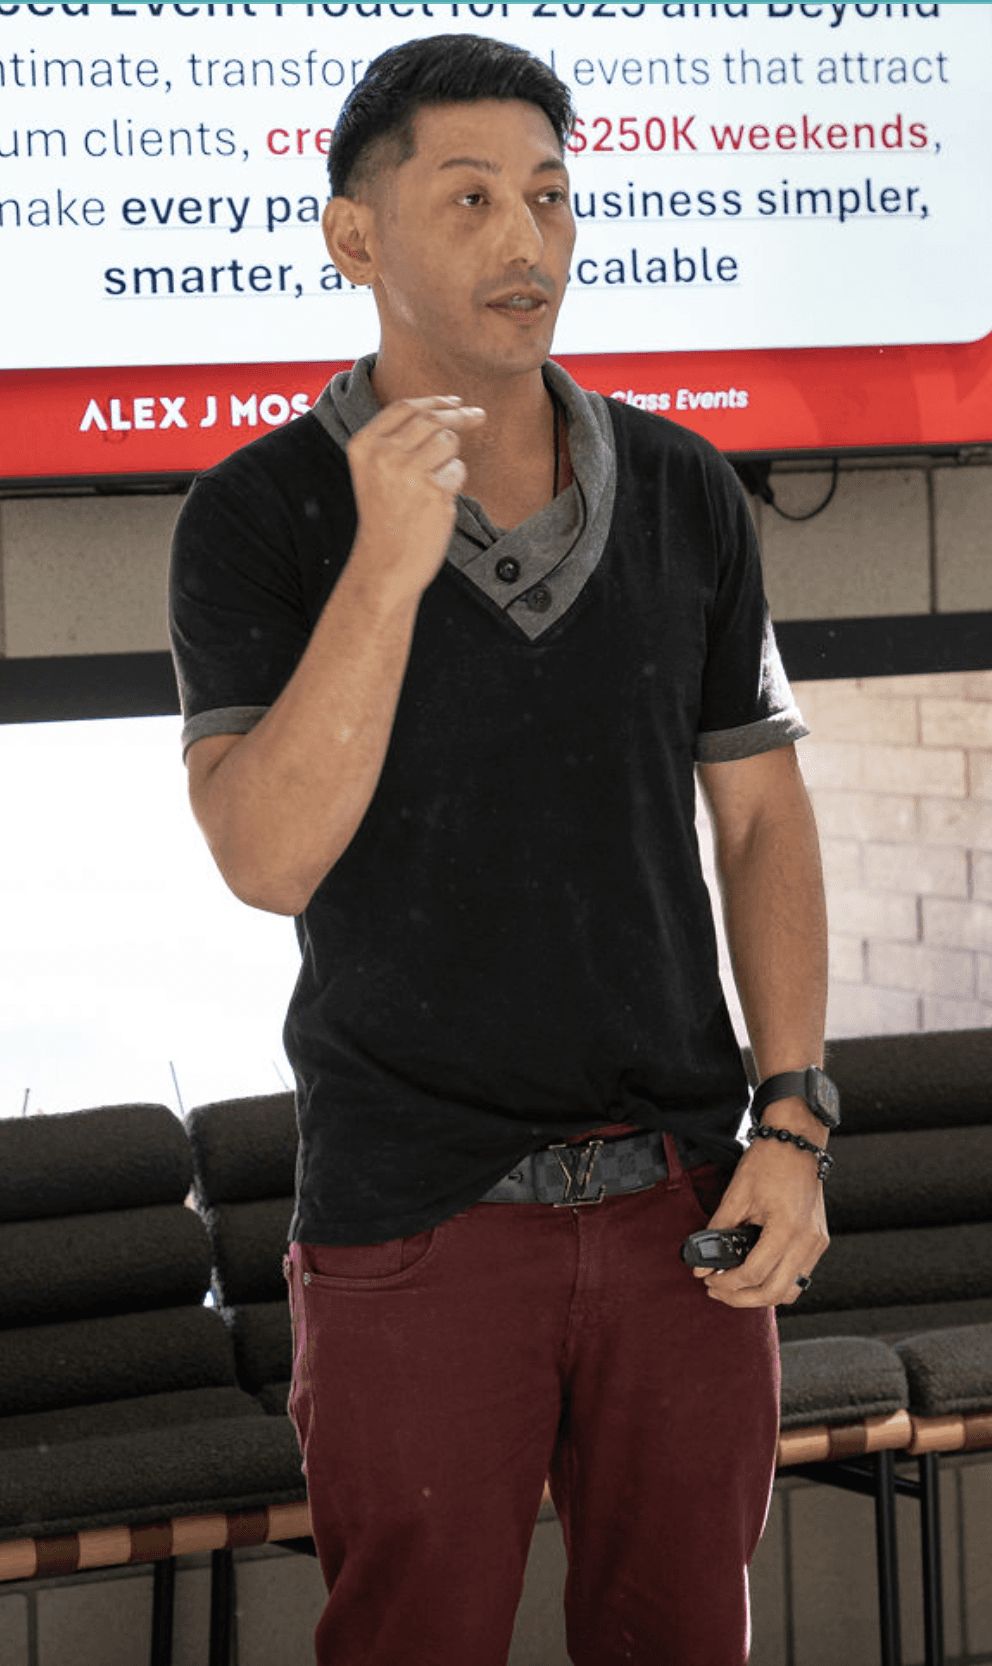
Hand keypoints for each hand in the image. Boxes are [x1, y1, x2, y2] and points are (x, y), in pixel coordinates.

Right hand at [346, 397, 485, 607]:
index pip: (404, 407)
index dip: (434, 400)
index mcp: (364, 445)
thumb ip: (398, 440)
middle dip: (460, 416)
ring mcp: (408, 471)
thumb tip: (445, 408)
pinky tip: (437, 503)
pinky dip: (455, 483)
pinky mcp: (433, 490)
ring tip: (437, 483)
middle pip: (431, 419)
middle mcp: (383, 454)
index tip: (456, 401)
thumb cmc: (386, 518)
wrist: (385, 562)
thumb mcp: (376, 472)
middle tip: (478, 416)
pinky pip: (458, 470)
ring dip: (452, 457)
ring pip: (448, 441)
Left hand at [693, 1105, 828, 1307]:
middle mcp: (808, 1241)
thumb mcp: (736, 1194)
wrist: (796, 1141)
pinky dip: (777, 1283)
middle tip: (717, 1291)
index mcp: (787, 1228)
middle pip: (775, 1292)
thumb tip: (700, 1263)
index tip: (708, 1280)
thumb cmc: (767, 1162)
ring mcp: (817, 1243)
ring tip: (734, 1288)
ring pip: (791, 1291)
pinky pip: (799, 1276)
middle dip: (742, 1298)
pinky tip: (755, 1275)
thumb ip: (717, 1232)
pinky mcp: (818, 1241)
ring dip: (761, 1296)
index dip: (727, 1282)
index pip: (755, 1273)